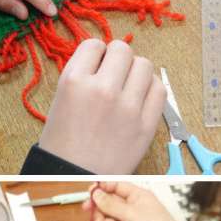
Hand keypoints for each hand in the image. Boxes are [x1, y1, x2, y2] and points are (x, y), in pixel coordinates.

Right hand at [39, 39, 166, 173]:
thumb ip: (82, 74)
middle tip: (113, 75)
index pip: (94, 45)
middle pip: (122, 49)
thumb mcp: (61, 99)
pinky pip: (158, 89)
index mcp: (74, 81)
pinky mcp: (145, 123)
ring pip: (144, 64)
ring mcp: (127, 107)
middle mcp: (101, 89)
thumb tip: (105, 57)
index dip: (96, 54)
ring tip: (127, 87)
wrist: (75, 175)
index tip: (96, 65)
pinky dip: (150, 88)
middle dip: (117, 59)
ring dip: (135, 71)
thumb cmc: (63, 142)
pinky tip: (139, 97)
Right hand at [83, 182, 191, 220]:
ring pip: (106, 214)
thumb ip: (110, 204)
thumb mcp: (131, 213)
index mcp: (136, 195)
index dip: (102, 187)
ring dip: (102, 218)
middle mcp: (131, 205)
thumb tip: (95, 194)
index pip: (115, 185)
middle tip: (87, 208)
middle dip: (98, 204)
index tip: (90, 191)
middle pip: (108, 200)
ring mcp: (127, 219)